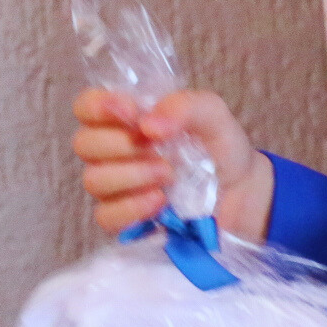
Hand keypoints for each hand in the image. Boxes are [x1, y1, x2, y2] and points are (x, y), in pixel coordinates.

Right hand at [72, 88, 272, 240]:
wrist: (241, 191)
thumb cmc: (220, 148)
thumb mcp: (213, 115)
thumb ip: (185, 106)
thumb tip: (150, 124)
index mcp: (128, 120)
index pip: (86, 106)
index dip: (99, 107)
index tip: (132, 114)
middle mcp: (114, 152)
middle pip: (84, 144)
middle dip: (123, 145)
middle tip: (161, 150)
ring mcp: (116, 187)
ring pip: (94, 180)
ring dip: (133, 175)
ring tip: (169, 175)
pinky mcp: (124, 219)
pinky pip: (106, 215)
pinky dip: (133, 207)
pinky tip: (160, 201)